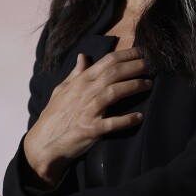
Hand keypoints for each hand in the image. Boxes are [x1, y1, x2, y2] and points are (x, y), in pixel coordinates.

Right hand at [24, 48, 150, 185]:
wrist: (43, 143)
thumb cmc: (54, 116)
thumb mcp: (62, 90)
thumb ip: (76, 74)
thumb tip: (83, 56)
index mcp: (80, 82)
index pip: (106, 62)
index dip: (126, 55)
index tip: (141, 52)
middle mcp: (84, 93)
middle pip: (113, 73)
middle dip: (135, 66)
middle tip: (151, 64)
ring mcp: (87, 111)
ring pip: (114, 92)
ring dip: (134, 86)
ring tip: (149, 84)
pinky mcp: (90, 129)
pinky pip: (111, 123)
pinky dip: (126, 120)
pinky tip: (139, 117)